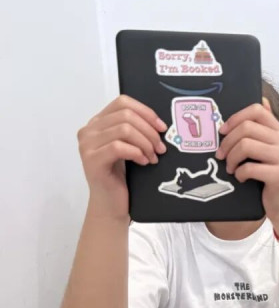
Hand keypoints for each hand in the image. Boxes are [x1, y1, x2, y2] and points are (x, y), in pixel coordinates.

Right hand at [77, 95, 166, 219]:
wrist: (111, 204)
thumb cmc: (122, 176)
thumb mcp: (129, 147)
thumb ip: (135, 130)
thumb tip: (159, 122)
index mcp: (97, 122)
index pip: (122, 102)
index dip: (146, 112)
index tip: (162, 128)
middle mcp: (88, 130)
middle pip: (126, 115)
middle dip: (149, 131)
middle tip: (161, 148)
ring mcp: (87, 145)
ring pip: (124, 130)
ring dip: (145, 143)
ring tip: (153, 157)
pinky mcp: (92, 160)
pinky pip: (119, 147)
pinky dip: (137, 153)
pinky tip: (144, 162)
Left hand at [217, 99, 278, 229]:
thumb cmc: (270, 176)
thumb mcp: (268, 149)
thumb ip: (264, 127)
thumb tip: (262, 99)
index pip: (257, 111)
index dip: (235, 118)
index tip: (223, 131)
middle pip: (247, 128)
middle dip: (227, 142)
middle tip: (220, 155)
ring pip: (246, 146)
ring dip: (231, 158)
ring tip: (230, 168)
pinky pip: (249, 168)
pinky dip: (239, 173)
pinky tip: (240, 178)